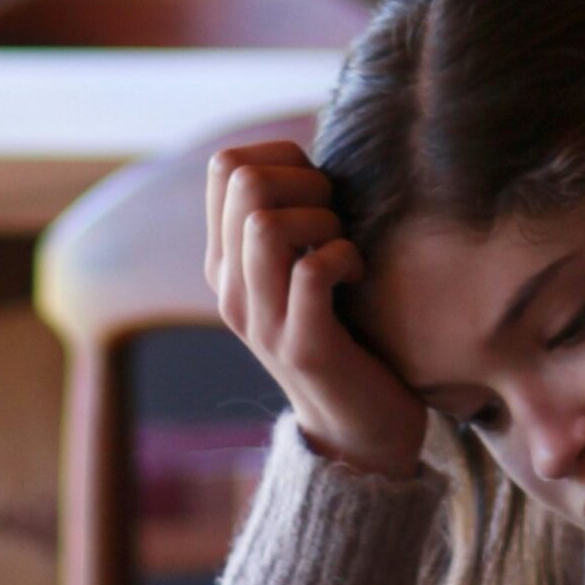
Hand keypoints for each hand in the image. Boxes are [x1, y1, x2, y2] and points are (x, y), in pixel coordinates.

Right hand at [204, 138, 426, 480]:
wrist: (358, 433)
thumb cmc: (348, 336)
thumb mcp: (303, 272)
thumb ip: (295, 220)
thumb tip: (320, 151)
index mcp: (227, 262)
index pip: (225, 165)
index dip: (283, 157)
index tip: (321, 193)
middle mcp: (231, 288)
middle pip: (243, 181)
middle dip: (306, 182)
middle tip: (337, 220)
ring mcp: (261, 319)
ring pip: (265, 223)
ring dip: (325, 221)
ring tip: (345, 251)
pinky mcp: (303, 346)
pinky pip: (312, 270)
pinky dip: (345, 258)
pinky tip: (359, 277)